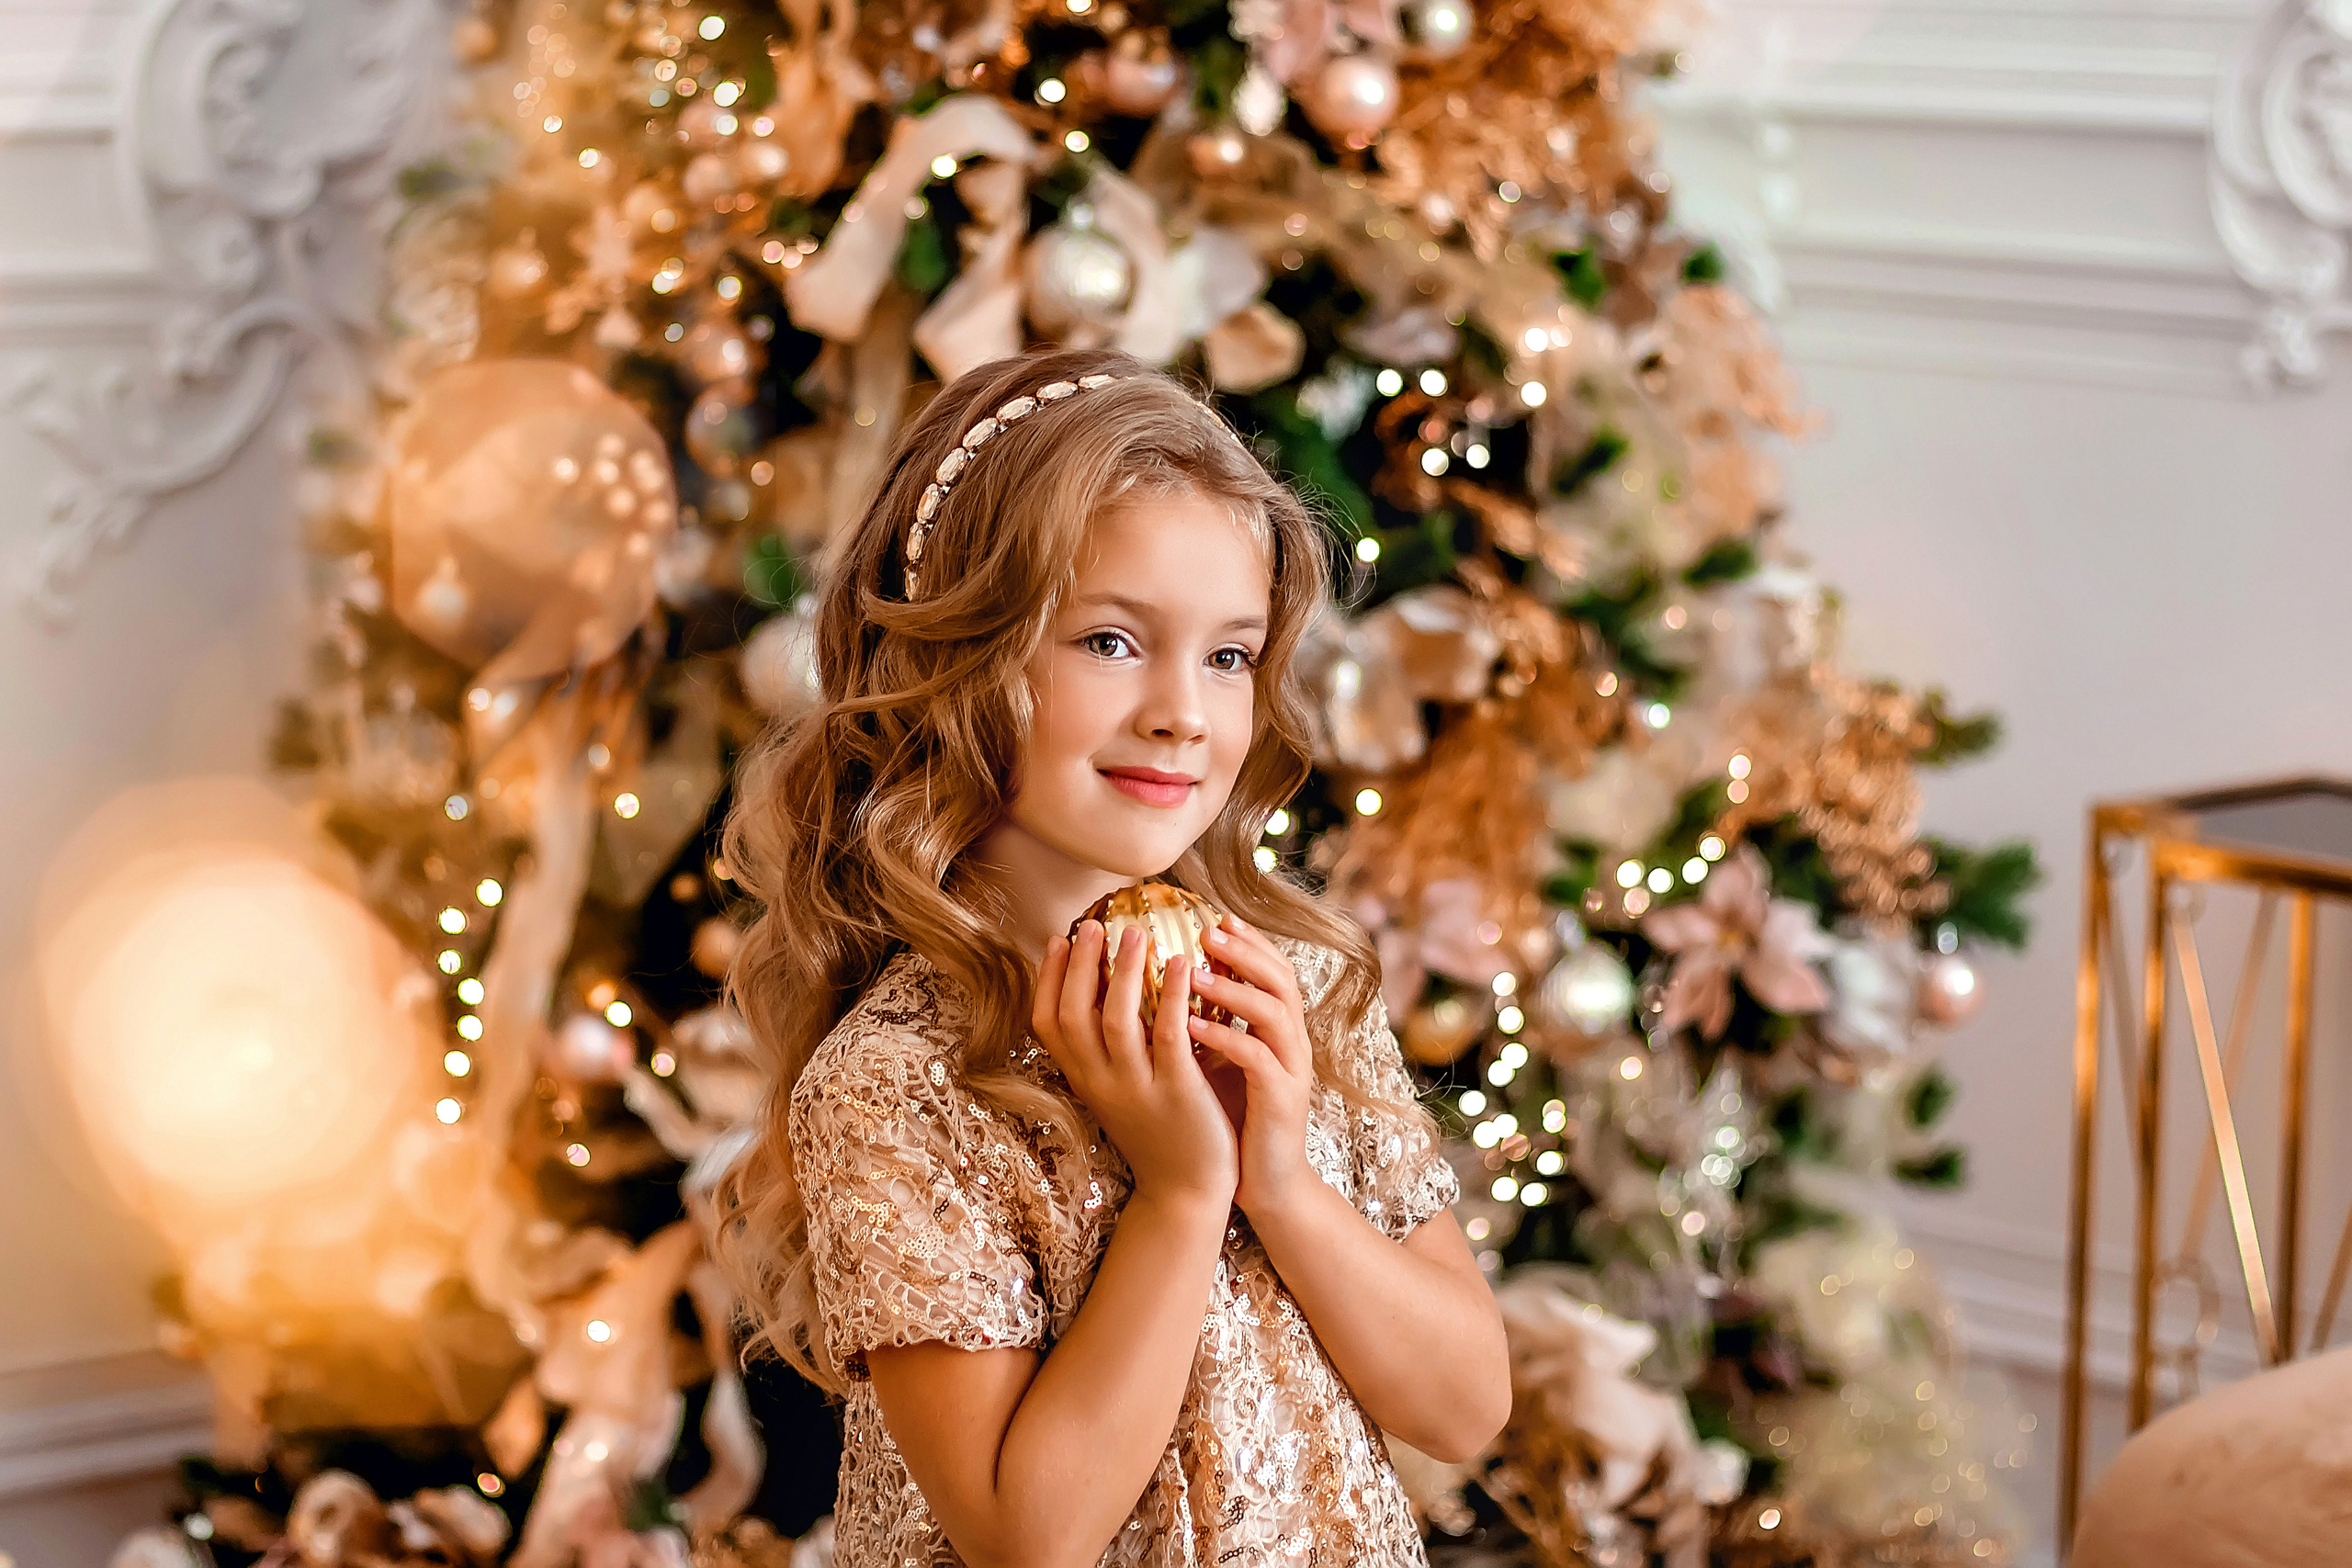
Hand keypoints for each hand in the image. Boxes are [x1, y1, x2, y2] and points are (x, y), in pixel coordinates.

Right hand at [1033, 921, 1238, 1208]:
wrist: (1187, 1193)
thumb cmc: (1160, 1134)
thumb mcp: (1119, 1094)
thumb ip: (1107, 1054)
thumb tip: (1104, 996)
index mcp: (1084, 1081)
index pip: (1046, 1024)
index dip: (1047, 979)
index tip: (1057, 940)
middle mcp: (1101, 1084)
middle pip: (1073, 1014)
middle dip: (1079, 964)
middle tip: (1093, 923)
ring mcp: (1136, 1089)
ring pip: (1116, 1021)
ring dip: (1124, 971)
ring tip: (1138, 932)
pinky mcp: (1177, 1092)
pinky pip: (1168, 1036)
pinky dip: (1173, 996)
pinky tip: (1184, 964)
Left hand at [1185, 912, 1318, 1218]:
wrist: (1264, 1186)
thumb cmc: (1235, 1120)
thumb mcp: (1220, 1063)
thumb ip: (1209, 1023)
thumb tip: (1166, 984)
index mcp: (1279, 1032)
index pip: (1272, 970)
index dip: (1248, 941)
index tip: (1215, 916)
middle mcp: (1293, 1044)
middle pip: (1281, 979)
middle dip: (1245, 950)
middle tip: (1206, 928)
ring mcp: (1292, 1071)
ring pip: (1273, 1012)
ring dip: (1232, 988)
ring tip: (1191, 972)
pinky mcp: (1281, 1100)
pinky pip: (1258, 1059)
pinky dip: (1225, 1038)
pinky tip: (1190, 1028)